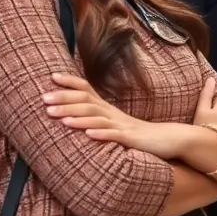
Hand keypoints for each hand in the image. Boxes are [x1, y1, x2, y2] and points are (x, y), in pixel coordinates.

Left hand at [44, 73, 188, 159]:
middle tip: (43, 98)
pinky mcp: (133, 139)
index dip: (71, 82)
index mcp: (110, 110)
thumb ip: (100, 120)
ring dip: (77, 117)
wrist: (173, 139)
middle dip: (65, 100)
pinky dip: (102, 134)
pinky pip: (116, 136)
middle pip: (88, 102)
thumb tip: (78, 116)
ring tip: (58, 117)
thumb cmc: (143, 135)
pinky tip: (89, 134)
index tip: (52, 76)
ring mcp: (124, 126)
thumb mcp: (118, 125)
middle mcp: (114, 114)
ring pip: (98, 118)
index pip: (88, 90)